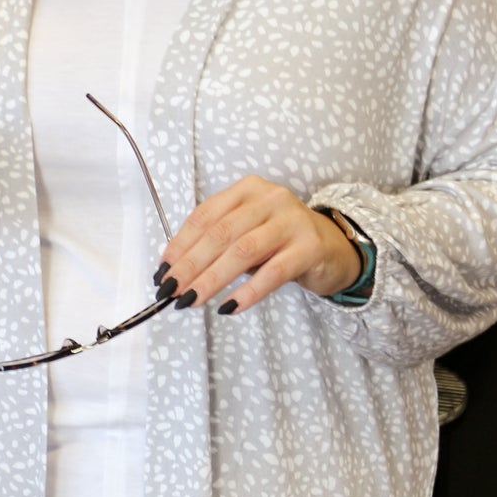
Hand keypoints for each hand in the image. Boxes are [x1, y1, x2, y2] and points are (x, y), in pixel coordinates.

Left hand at [153, 177, 362, 314]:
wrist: (333, 248)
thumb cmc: (280, 241)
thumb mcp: (247, 232)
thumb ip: (217, 242)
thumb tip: (176, 270)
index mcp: (247, 189)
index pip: (205, 215)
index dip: (180, 244)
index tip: (163, 269)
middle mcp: (270, 198)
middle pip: (220, 233)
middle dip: (191, 264)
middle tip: (171, 289)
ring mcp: (292, 220)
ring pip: (242, 251)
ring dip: (212, 279)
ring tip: (191, 300)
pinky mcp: (309, 247)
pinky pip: (273, 272)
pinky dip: (248, 291)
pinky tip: (229, 306)